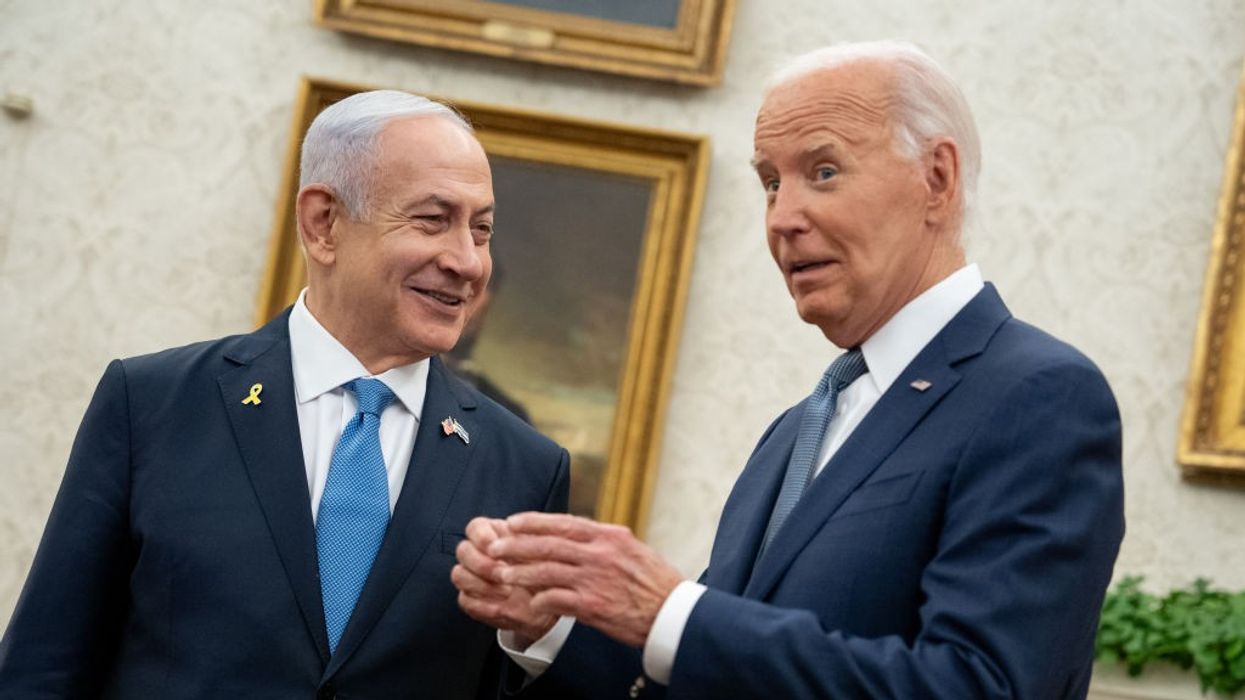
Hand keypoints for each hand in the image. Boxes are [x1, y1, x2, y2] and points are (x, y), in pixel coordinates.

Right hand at [452, 517, 557, 647]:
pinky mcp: (472, 600)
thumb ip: (528, 541)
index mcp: (494, 535)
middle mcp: (479, 554)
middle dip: (482, 564)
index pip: (475, 527)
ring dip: (481, 584)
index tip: (494, 547)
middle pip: (463, 550)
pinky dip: (482, 605)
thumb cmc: (547, 572)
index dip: (481, 536)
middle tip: (503, 573)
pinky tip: (500, 607)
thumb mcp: (544, 552)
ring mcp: (473, 577)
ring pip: (459, 574)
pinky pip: (464, 600)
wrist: (550, 601)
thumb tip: (513, 534)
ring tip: (507, 592)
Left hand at [489, 512, 682, 647]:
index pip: (564, 522)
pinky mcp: (593, 606)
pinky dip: (540, 600)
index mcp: (609, 536)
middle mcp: (600, 554)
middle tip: (495, 546)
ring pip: (547, 571)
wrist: (674, 613)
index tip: (512, 521)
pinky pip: (557, 599)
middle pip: (548, 544)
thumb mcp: (631, 549)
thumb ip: (603, 540)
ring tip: (502, 575)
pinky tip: (530, 602)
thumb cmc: (654, 582)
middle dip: (517, 545)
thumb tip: (579, 530)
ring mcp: (595, 579)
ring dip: (521, 573)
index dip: (534, 521)